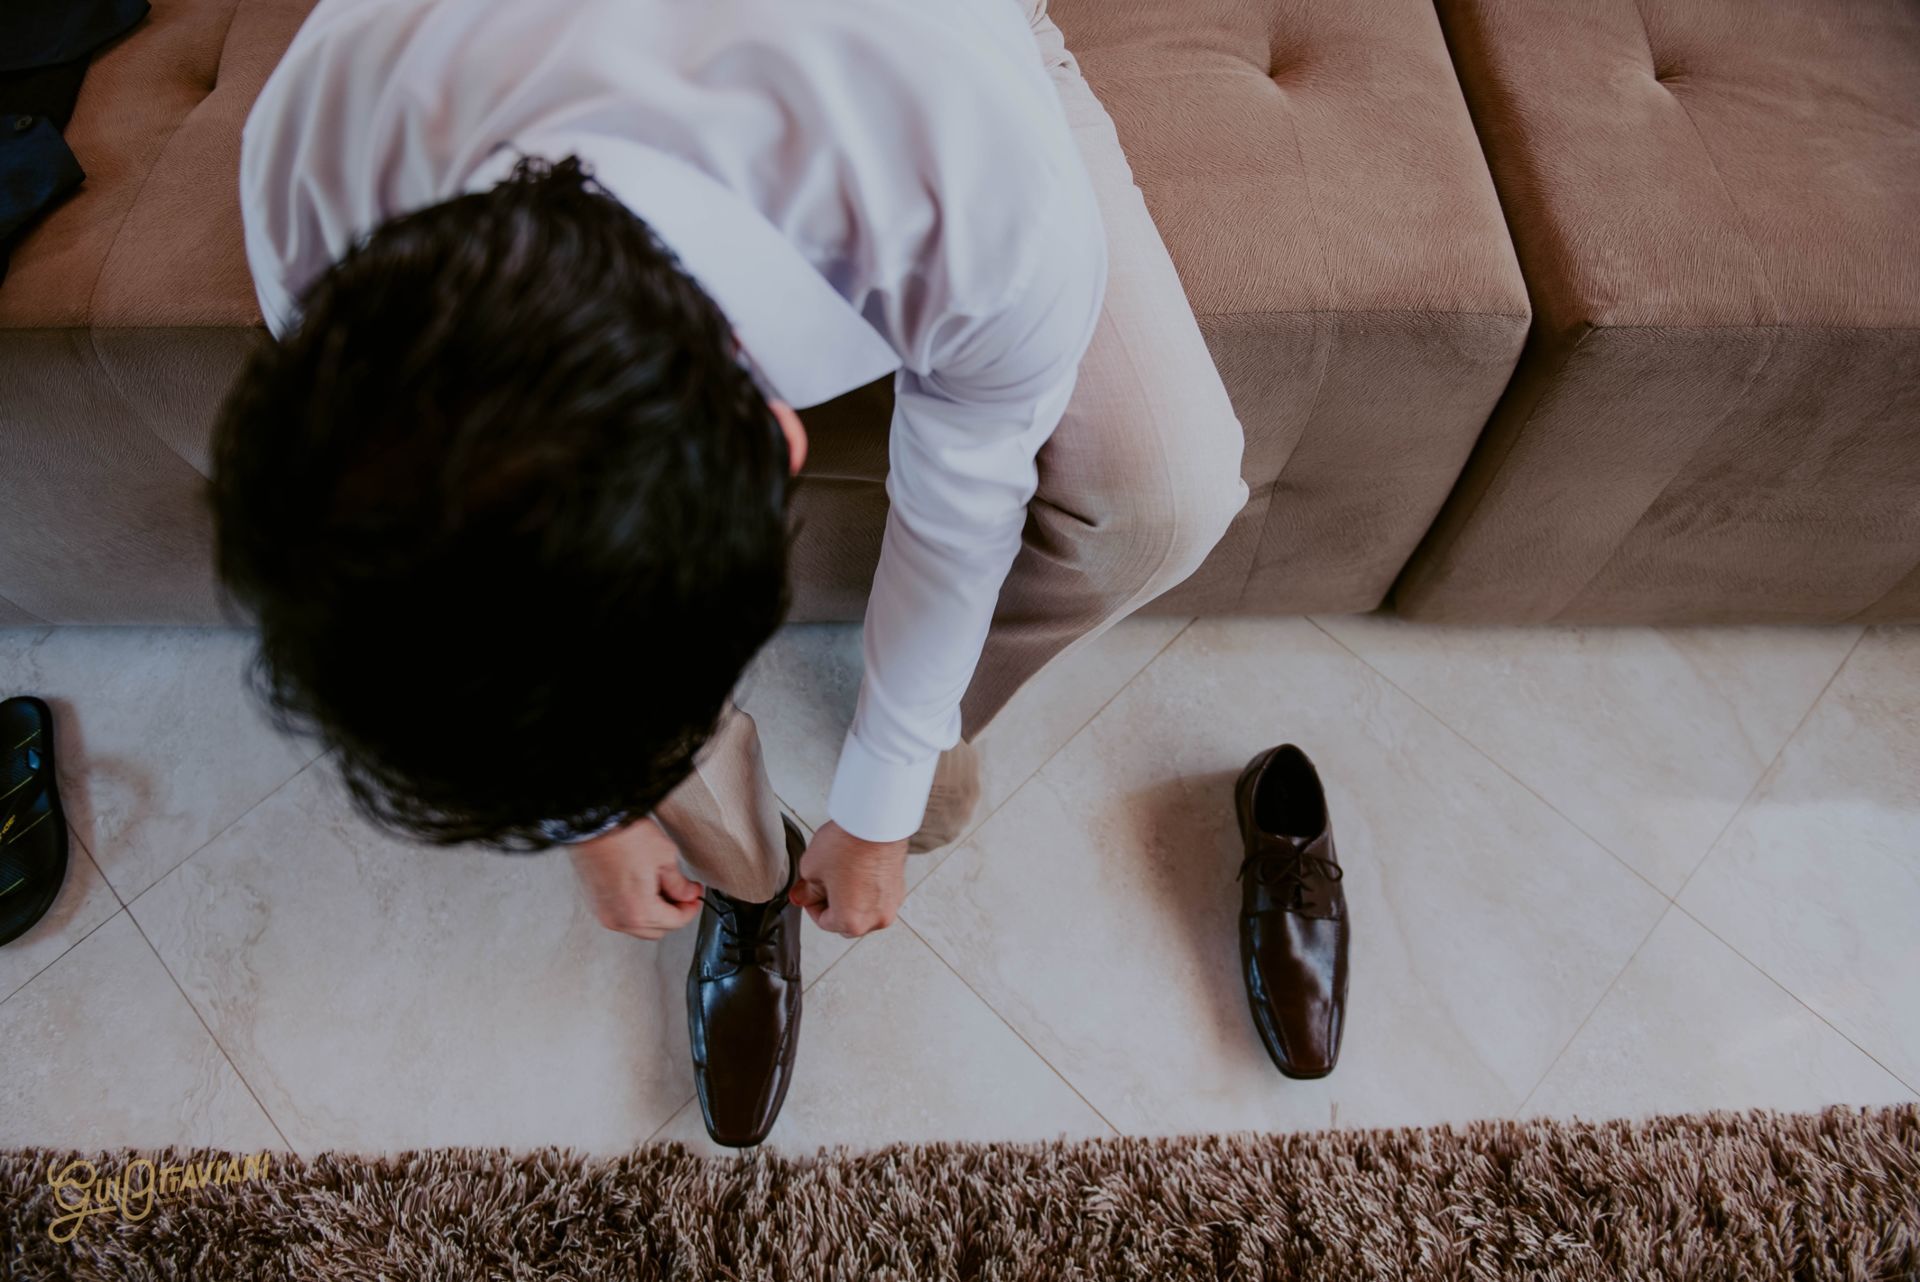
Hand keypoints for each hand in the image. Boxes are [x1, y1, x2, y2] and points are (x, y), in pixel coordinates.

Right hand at [568, 817, 704, 939]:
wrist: (593, 823)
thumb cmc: (624, 836)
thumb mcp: (664, 856)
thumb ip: (679, 883)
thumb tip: (688, 893)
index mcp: (639, 912)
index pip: (676, 922)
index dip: (691, 907)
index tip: (695, 894)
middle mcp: (619, 919)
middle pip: (657, 930)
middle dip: (673, 913)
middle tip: (682, 893)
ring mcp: (604, 913)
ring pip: (639, 926)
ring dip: (654, 913)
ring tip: (661, 887)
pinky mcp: (595, 904)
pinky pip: (622, 916)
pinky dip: (636, 908)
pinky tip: (642, 887)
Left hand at [789, 821, 907, 937]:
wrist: (876, 821)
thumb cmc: (846, 845)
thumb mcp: (812, 869)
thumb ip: (807, 890)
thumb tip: (803, 897)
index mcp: (852, 921)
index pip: (824, 922)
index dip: (812, 904)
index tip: (809, 890)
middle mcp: (875, 919)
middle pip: (847, 921)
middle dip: (833, 904)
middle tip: (824, 881)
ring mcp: (891, 905)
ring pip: (864, 910)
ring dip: (851, 898)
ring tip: (843, 872)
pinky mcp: (899, 889)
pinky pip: (878, 897)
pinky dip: (867, 889)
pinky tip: (859, 868)